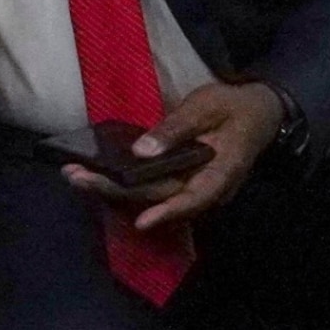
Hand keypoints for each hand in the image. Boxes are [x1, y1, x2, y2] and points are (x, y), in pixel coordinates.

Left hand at [60, 77, 283, 230]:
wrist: (255, 113)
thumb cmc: (232, 107)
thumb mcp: (206, 108)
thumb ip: (176, 129)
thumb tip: (142, 150)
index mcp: (220, 173)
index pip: (194, 198)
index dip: (168, 212)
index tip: (142, 222)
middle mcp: (205, 189)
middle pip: (158, 198)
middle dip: (115, 190)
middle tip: (75, 177)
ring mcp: (191, 189)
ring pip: (149, 196)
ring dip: (111, 188)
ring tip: (74, 176)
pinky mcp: (179, 183)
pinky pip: (149, 189)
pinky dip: (120, 183)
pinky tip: (93, 175)